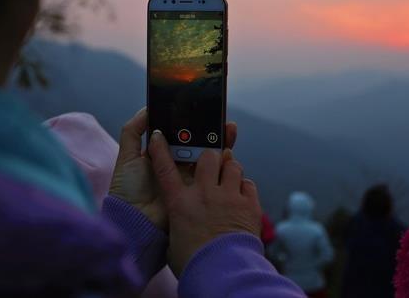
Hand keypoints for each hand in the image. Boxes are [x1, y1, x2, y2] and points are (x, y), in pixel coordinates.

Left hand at [109, 107, 237, 229]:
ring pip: (208, 154)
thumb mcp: (126, 157)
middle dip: (209, 128)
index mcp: (162, 153)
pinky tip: (227, 148)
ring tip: (227, 128)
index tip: (200, 108)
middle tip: (219, 116)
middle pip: (197, 141)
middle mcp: (178, 162)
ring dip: (219, 141)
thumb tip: (147, 108)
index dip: (189, 121)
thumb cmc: (128, 189)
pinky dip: (222, 161)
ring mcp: (189, 175)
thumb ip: (133, 131)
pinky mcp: (198, 188)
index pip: (179, 133)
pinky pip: (213, 172)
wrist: (136, 220)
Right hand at [147, 130, 261, 275]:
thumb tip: (180, 225)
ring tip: (228, 178)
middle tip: (210, 163)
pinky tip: (241, 195)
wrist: (222, 272)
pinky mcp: (249, 205)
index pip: (164, 168)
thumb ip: (177, 223)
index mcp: (180, 203)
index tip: (158, 136)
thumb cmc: (194, 262)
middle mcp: (204, 194)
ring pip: (232, 165)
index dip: (160, 150)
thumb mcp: (174, 241)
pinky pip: (248, 184)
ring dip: (230, 169)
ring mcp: (228, 197)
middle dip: (210, 155)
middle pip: (208, 157)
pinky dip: (245, 187)